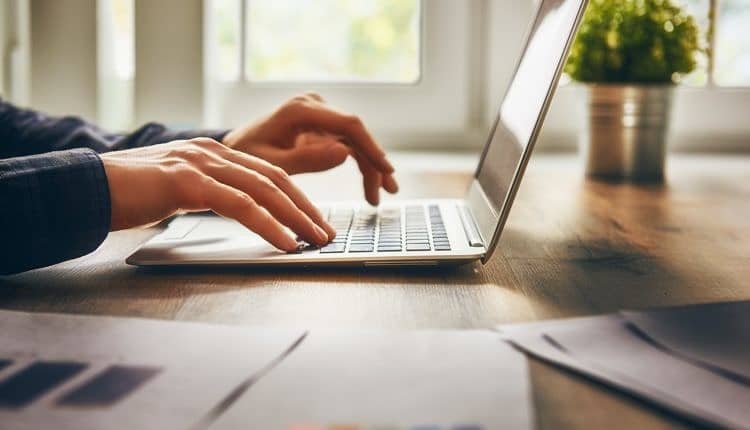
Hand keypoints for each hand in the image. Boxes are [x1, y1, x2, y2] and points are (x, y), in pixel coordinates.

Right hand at [101, 138, 334, 251]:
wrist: (85, 188)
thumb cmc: (128, 194)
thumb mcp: (176, 188)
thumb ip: (206, 192)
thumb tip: (236, 212)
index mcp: (212, 152)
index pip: (268, 173)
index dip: (297, 197)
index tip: (315, 220)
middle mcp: (211, 152)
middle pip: (275, 179)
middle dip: (306, 208)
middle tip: (327, 232)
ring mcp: (200, 164)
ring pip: (264, 189)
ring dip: (296, 218)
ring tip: (316, 240)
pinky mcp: (187, 182)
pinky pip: (240, 204)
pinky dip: (268, 225)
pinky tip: (285, 242)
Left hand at [222, 92, 398, 204]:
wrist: (233, 150)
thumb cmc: (246, 157)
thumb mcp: (272, 165)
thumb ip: (307, 160)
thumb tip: (344, 153)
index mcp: (300, 110)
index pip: (348, 125)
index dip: (371, 147)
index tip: (386, 169)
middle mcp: (313, 107)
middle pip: (356, 133)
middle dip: (374, 162)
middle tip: (388, 191)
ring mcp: (318, 115)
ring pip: (355, 141)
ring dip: (370, 167)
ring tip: (379, 196)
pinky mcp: (320, 127)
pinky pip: (347, 145)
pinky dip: (359, 164)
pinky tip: (369, 185)